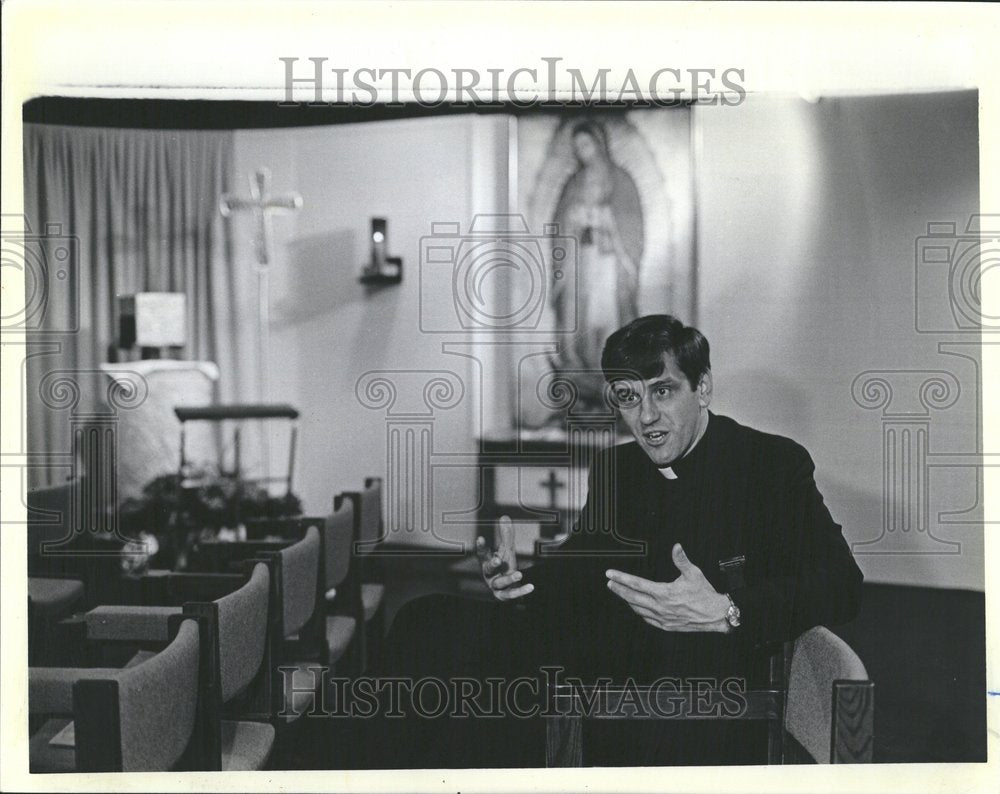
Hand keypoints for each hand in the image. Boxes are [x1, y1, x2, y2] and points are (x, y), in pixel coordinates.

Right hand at [476, 516, 533, 600]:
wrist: (506, 588)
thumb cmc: (504, 566)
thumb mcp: (506, 550)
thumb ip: (506, 535)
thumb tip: (505, 516)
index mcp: (487, 562)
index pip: (482, 554)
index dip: (481, 547)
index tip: (481, 538)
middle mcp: (489, 575)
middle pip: (488, 569)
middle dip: (492, 564)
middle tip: (498, 560)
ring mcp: (496, 586)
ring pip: (500, 583)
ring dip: (509, 578)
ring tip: (519, 574)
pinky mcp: (504, 596)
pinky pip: (511, 595)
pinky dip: (521, 591)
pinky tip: (530, 586)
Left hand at [606, 543, 730, 632]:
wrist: (716, 615)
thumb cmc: (705, 594)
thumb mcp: (694, 574)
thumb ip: (681, 560)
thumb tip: (676, 547)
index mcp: (664, 593)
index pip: (637, 584)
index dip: (621, 578)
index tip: (610, 574)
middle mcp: (661, 607)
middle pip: (632, 597)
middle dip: (619, 589)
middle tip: (609, 583)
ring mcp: (662, 618)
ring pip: (638, 609)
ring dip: (627, 600)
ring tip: (620, 592)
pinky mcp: (666, 625)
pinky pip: (647, 619)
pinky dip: (639, 611)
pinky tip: (636, 607)